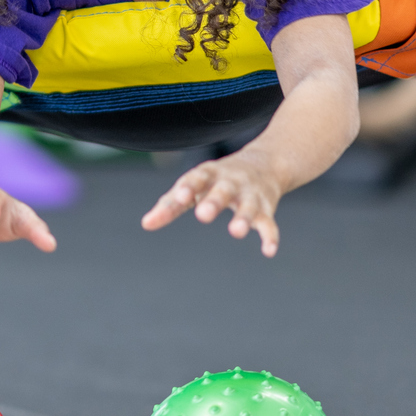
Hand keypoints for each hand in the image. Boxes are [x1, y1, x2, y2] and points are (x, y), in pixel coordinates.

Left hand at [141, 151, 287, 255]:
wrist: (264, 164)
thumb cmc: (218, 179)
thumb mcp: (194, 185)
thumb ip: (171, 204)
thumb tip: (146, 224)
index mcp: (208, 174)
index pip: (196, 179)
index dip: (188, 188)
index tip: (180, 197)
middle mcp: (231, 182)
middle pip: (223, 190)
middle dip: (214, 201)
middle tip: (203, 214)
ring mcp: (250, 194)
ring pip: (248, 206)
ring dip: (243, 218)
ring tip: (235, 232)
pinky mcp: (266, 208)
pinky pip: (269, 222)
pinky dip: (270, 236)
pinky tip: (268, 251)